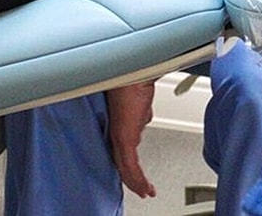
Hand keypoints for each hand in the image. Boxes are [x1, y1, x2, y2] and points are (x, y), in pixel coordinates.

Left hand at [106, 81, 156, 198]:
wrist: (133, 71)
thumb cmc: (131, 78)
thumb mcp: (138, 102)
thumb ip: (139, 112)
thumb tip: (143, 116)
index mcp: (117, 123)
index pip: (119, 150)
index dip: (126, 164)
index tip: (133, 174)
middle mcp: (117, 130)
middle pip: (121, 160)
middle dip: (131, 177)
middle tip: (140, 188)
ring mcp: (120, 134)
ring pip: (125, 165)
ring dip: (135, 180)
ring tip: (144, 190)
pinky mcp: (124, 136)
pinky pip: (130, 164)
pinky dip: (137, 178)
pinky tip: (143, 187)